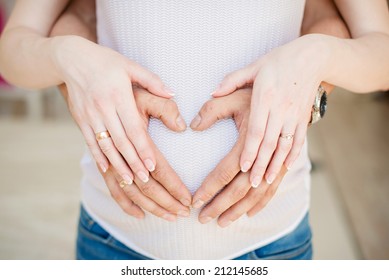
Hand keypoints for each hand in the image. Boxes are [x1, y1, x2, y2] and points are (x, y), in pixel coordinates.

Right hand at [53, 35, 173, 184]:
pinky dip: (98, 156)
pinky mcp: (79, 119)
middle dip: (134, 162)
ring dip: (117, 165)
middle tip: (146, 180)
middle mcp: (103, 107)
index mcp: (119, 95)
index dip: (143, 149)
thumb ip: (152, 81)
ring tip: (129, 181)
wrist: (71, 58)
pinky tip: (107, 169)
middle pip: (121, 141)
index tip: (153, 166)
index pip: (134, 128)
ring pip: (105, 145)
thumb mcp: (130, 65)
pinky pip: (89, 141)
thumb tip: (172, 94)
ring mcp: (89, 115)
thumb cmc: (106, 62)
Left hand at [191, 88, 286, 226]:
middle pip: (243, 185)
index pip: (227, 167)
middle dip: (222, 204)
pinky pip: (278, 183)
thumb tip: (193, 126)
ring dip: (241, 208)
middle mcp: (269, 146)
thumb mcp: (240, 84)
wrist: (306, 68)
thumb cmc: (268, 77)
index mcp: (254, 129)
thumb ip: (214, 106)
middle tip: (203, 218)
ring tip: (224, 221)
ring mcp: (283, 152)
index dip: (211, 186)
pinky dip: (264, 200)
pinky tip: (251, 211)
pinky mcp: (292, 154)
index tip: (195, 200)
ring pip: (261, 190)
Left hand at [211, 35, 327, 187]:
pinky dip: (293, 156)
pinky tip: (285, 169)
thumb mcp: (253, 66)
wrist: (313, 56)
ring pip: (284, 147)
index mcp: (265, 97)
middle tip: (251, 183)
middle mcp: (281, 109)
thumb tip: (212, 92)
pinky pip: (300, 141)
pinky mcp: (304, 118)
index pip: (256, 130)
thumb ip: (231, 80)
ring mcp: (295, 115)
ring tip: (264, 182)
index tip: (242, 168)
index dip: (249, 151)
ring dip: (274, 166)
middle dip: (259, 166)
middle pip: (269, 144)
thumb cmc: (278, 61)